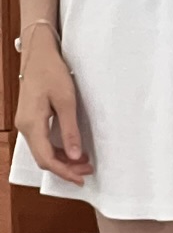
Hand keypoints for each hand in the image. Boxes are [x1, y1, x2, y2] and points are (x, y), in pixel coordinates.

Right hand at [14, 31, 92, 185]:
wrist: (38, 54)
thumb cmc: (52, 72)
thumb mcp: (66, 101)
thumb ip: (70, 130)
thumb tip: (76, 156)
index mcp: (31, 124)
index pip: (46, 158)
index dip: (64, 171)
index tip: (81, 178)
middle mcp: (24, 127)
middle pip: (43, 158)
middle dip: (66, 168)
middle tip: (88, 170)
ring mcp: (26, 123)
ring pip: (42, 151)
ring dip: (63, 159)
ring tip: (85, 162)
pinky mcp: (30, 119)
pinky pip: (42, 142)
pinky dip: (57, 149)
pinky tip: (73, 149)